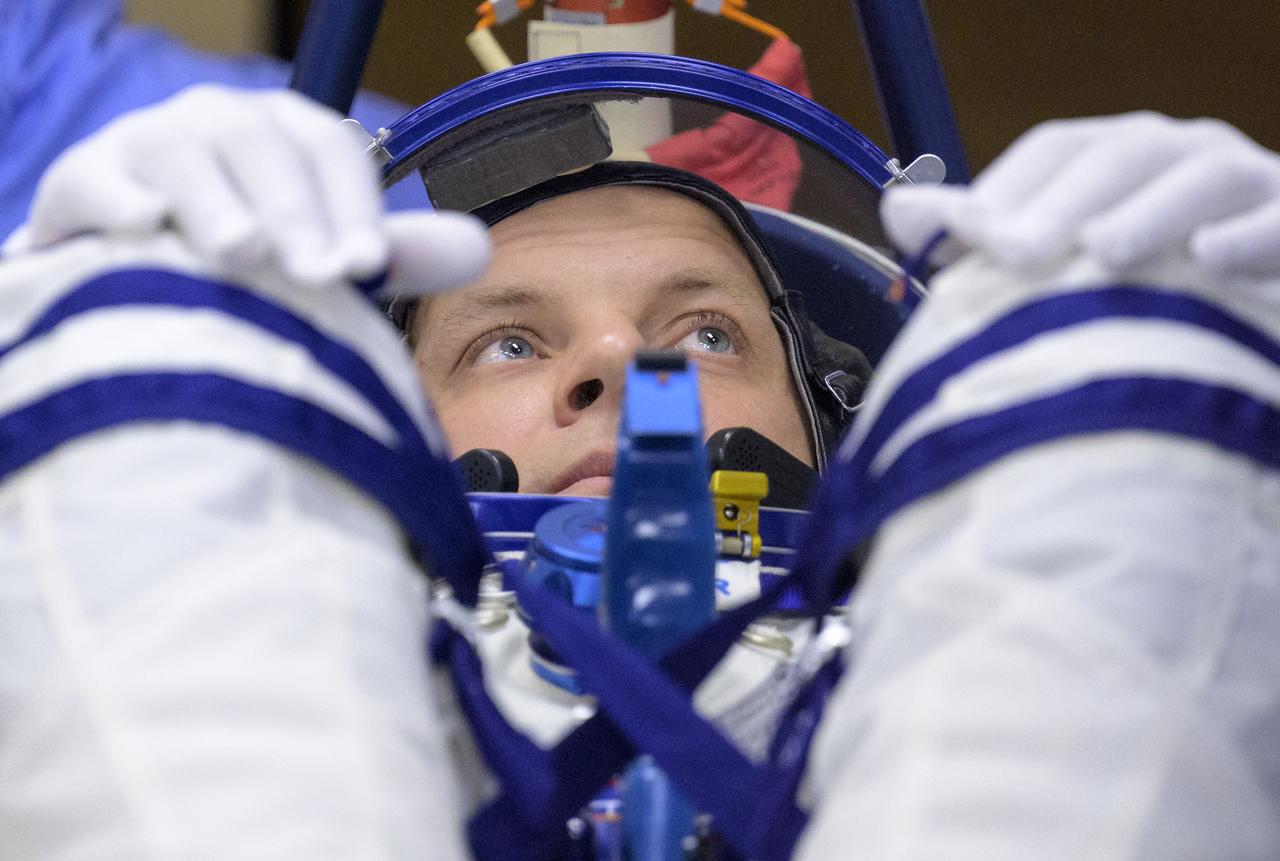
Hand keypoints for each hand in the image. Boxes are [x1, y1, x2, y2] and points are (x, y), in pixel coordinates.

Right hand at [3, 85, 488, 296]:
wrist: (136, 270)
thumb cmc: (250, 260)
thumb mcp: (320, 254)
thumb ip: (393, 253)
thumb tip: (479, 248)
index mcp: (287, 135)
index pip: (331, 154)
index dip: (355, 207)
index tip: (372, 267)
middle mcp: (221, 123)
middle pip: (265, 152)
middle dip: (296, 215)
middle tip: (319, 277)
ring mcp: (150, 144)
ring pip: (186, 158)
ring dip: (216, 203)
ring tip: (243, 253)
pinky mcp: (84, 176)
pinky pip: (98, 179)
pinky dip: (120, 199)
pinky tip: (141, 228)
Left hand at [881, 111, 1279, 275]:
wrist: (1255, 312)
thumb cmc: (1149, 287)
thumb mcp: (1066, 263)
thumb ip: (991, 237)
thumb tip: (899, 212)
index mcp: (1118, 162)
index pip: (1055, 153)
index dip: (1002, 185)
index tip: (951, 230)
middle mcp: (1178, 158)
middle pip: (1116, 158)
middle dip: (1058, 202)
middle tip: (1009, 251)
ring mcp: (1245, 185)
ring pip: (1199, 177)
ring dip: (1147, 211)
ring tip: (1101, 249)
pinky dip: (1251, 234)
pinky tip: (1212, 258)